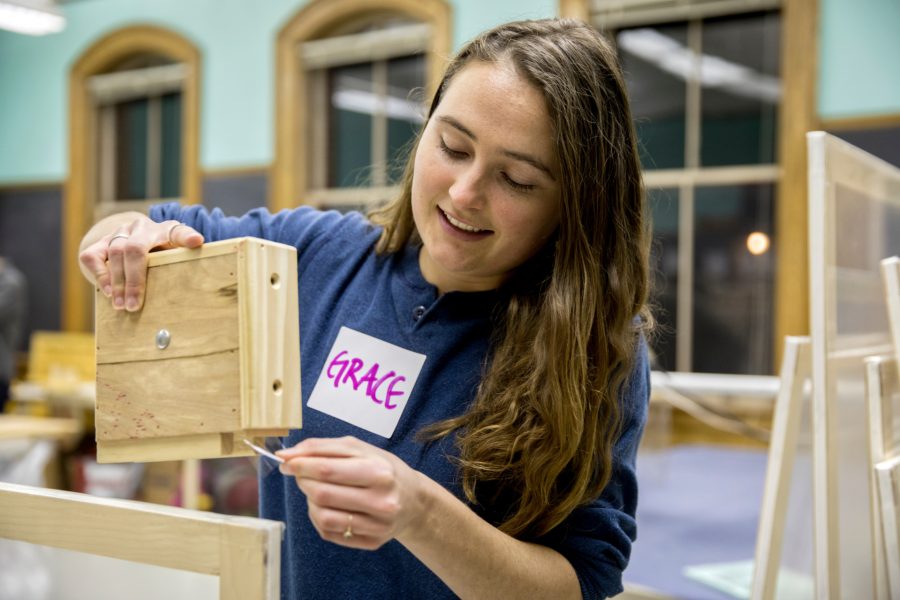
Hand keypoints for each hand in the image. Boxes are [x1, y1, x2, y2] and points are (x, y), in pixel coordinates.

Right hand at [79, 215, 202, 311]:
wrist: (134, 243)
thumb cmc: (162, 256)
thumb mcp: (175, 258)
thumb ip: (184, 264)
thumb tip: (197, 282)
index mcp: (167, 231)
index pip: (179, 231)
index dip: (187, 237)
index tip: (196, 242)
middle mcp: (142, 227)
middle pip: (135, 248)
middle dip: (134, 280)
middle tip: (133, 305)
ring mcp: (120, 232)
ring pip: (114, 252)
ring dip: (117, 282)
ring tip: (121, 305)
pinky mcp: (101, 241)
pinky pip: (92, 256)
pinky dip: (99, 275)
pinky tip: (108, 293)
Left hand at [277, 436, 428, 549]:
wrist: (414, 500)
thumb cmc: (383, 469)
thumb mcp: (359, 449)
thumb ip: (321, 448)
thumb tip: (287, 455)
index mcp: (379, 472)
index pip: (327, 470)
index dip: (300, 465)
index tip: (286, 460)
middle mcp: (381, 501)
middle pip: (322, 494)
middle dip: (302, 481)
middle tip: (301, 474)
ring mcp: (377, 525)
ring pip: (323, 517)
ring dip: (309, 501)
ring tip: (316, 491)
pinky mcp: (372, 542)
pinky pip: (330, 533)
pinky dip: (319, 518)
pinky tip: (328, 507)